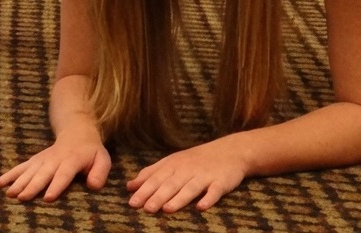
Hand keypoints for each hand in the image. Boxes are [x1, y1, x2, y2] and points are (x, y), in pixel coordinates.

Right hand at [0, 130, 110, 201]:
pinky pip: (19, 168)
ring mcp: (42, 160)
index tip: (48, 198)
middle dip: (32, 186)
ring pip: (28, 171)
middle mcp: (54, 160)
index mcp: (72, 160)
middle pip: (42, 174)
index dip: (56, 185)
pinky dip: (7, 176)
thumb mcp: (102, 159)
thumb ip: (100, 172)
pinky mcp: (34, 161)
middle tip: (22, 198)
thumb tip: (93, 186)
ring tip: (8, 194)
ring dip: (18, 182)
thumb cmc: (91, 152)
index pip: (64, 174)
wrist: (77, 132)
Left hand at [126, 140, 246, 212]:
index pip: (157, 178)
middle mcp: (188, 170)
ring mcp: (205, 175)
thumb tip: (129, 186)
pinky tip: (201, 207)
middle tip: (147, 209)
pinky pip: (215, 191)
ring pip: (191, 188)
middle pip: (171, 184)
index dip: (144, 190)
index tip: (132, 203)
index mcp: (174, 165)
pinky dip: (209, 198)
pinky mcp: (222, 181)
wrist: (231, 150)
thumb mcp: (173, 162)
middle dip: (158, 196)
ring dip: (179, 198)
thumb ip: (151, 173)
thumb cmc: (197, 160)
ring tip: (168, 209)